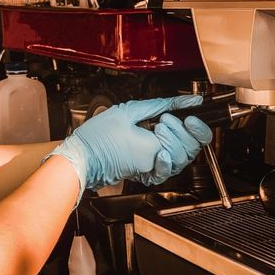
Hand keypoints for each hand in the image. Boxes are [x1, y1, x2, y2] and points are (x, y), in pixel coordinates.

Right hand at [45, 95, 211, 201]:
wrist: (81, 159)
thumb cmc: (96, 138)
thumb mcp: (129, 111)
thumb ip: (162, 105)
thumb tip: (188, 101)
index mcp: (154, 146)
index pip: (192, 140)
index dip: (194, 126)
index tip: (186, 115)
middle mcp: (156, 162)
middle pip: (189, 151)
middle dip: (183, 131)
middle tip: (164, 119)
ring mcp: (152, 170)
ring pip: (181, 160)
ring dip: (176, 141)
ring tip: (158, 128)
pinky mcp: (147, 174)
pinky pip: (167, 170)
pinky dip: (168, 158)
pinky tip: (160, 148)